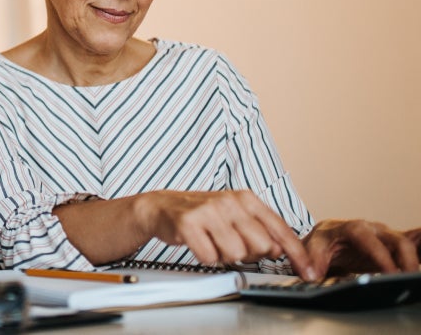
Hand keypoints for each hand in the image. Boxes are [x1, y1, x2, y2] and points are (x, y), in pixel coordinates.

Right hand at [137, 190, 317, 279]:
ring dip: (224, 255)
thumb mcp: (236, 216)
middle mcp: (229, 201)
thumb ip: (261, 230)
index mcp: (246, 198)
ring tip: (213, 241)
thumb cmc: (204, 215)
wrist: (163, 207)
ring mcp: (208, 210)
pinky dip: (205, 256)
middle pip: (260, 246)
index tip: (308, 272)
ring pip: (236, 254)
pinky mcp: (188, 222)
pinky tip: (199, 243)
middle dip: (248, 254)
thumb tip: (281, 249)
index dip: (297, 254)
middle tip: (231, 243)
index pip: (280, 229)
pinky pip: (209, 256)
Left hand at [303, 219, 420, 277]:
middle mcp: (372, 229)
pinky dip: (420, 249)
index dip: (381, 256)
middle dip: (407, 260)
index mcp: (351, 228)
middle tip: (409, 280)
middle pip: (397, 240)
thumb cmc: (322, 241)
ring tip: (417, 277)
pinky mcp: (393, 246)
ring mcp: (385, 236)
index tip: (390, 274)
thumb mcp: (313, 248)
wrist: (327, 236)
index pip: (368, 239)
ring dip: (415, 259)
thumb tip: (312, 274)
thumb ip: (311, 260)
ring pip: (408, 244)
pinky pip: (413, 243)